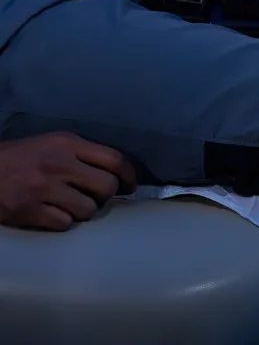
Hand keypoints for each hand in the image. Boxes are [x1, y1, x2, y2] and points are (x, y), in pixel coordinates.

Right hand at [0, 133, 138, 230]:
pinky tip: (52, 214)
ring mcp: (43, 188)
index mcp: (68, 143)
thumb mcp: (52, 144)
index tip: (130, 187)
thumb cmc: (20, 158)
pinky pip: (64, 224)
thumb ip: (82, 154)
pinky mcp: (28, 210)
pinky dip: (62, 222)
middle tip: (94, 197)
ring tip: (69, 206)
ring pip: (88, 209)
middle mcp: (58, 164)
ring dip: (83, 212)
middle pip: (106, 187)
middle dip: (105, 196)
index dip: (129, 176)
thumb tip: (116, 174)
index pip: (115, 159)